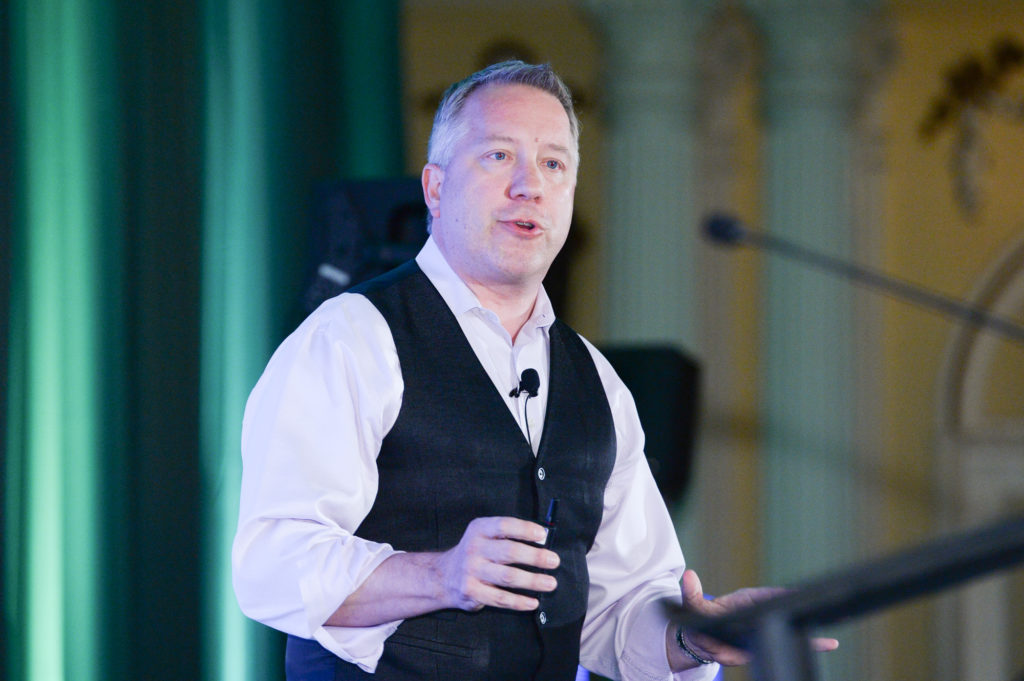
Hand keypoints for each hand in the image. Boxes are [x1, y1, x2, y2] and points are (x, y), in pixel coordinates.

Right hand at [436, 516, 559, 611]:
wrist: (444, 576)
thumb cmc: (476, 554)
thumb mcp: (485, 536)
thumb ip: (509, 536)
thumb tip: (543, 538)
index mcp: (479, 530)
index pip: (504, 526)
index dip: (524, 529)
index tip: (542, 535)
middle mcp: (474, 548)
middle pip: (509, 552)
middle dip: (535, 557)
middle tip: (553, 561)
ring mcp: (471, 571)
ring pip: (508, 577)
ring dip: (532, 581)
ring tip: (550, 583)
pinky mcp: (471, 592)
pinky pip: (500, 599)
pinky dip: (519, 602)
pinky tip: (533, 602)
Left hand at [671, 570, 838, 668]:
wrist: (701, 637)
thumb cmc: (701, 616)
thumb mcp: (693, 605)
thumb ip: (691, 593)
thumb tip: (687, 576)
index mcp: (748, 599)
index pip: (769, 595)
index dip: (783, 596)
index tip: (799, 597)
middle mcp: (760, 611)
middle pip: (784, 610)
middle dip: (798, 613)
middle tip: (818, 615)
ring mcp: (764, 626)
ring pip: (789, 626)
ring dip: (807, 632)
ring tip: (829, 640)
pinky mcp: (765, 641)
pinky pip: (787, 641)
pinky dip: (808, 644)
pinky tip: (829, 644)